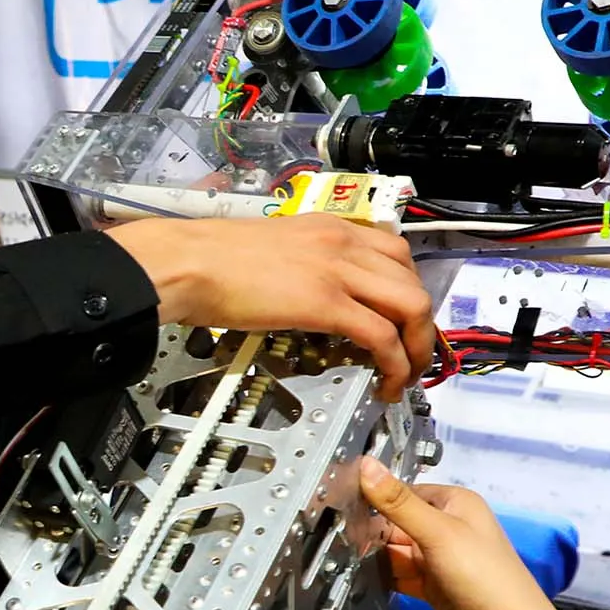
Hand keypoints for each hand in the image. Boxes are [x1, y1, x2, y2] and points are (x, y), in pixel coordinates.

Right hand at [107, 214, 433, 398]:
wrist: (186, 261)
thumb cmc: (208, 258)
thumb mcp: (268, 248)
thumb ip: (298, 264)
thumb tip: (304, 292)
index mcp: (327, 227)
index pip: (394, 250)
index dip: (408, 287)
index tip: (402, 315)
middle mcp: (343, 243)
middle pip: (412, 280)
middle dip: (422, 323)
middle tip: (414, 352)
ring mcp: (338, 271)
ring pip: (411, 306)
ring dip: (418, 346)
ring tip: (407, 375)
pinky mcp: (326, 303)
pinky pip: (382, 337)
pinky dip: (395, 364)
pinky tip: (385, 382)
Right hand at [359, 457, 556, 609]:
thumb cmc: (483, 574)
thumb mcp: (438, 532)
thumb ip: (398, 502)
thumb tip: (366, 467)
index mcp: (455, 504)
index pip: (405, 491)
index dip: (377, 497)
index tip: (345, 501)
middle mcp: (446, 527)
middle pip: (395, 521)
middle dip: (372, 530)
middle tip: (343, 535)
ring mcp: (437, 557)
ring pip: (394, 549)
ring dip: (375, 554)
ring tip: (349, 556)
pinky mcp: (430, 583)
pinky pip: (398, 573)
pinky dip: (383, 574)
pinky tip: (364, 575)